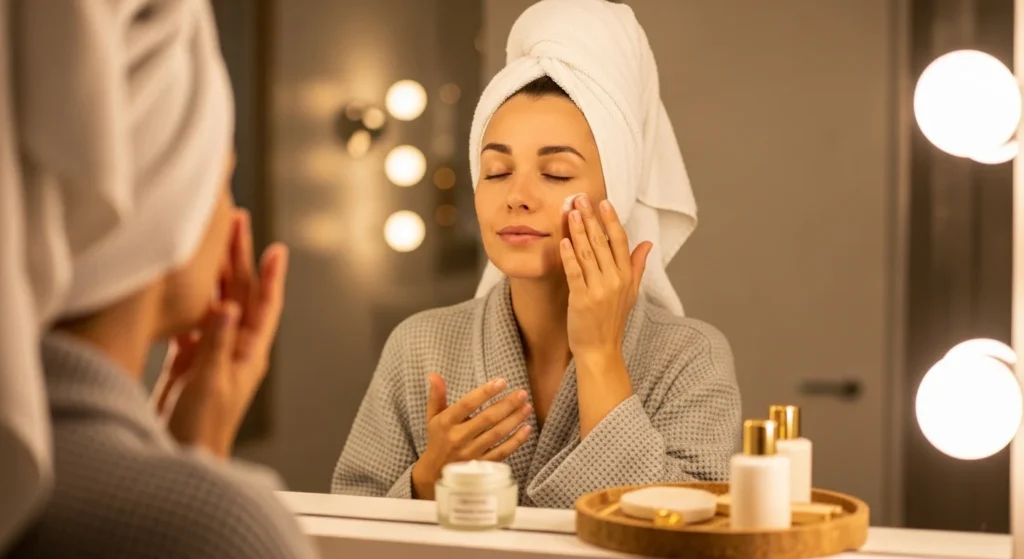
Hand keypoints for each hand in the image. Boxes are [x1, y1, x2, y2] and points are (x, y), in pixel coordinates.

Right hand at [152, 210, 288, 458]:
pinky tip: (181, 284)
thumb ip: (215, 345)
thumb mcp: (209, 384)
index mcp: (248, 354)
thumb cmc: (202, 430)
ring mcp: (213, 353)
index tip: (276, 247)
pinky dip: (189, 301)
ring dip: (214, 274)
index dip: (270, 276)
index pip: (263, 306)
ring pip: (216, 303)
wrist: (183, 459)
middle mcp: (235, 349)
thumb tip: (228, 307)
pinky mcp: (190, 362)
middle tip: (235, 222)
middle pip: (240, 295)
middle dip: (238, 259)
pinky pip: (193, 322)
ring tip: (208, 242)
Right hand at [410, 373, 531, 499]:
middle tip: (522, 394)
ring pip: (496, 434)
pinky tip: (527, 428)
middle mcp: (458, 438)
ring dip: (514, 420)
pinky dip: (516, 441)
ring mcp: (471, 453)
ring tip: (527, 407)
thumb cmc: (438, 439)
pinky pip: (502, 452)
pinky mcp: (481, 465)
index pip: (467, 404)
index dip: (485, 392)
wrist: (435, 473)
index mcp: (446, 423)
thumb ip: (437, 395)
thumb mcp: (433, 417)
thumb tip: (434, 374)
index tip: (501, 382)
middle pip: (487, 419)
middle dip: (507, 405)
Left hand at [560, 195, 651, 362]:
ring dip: (578, 230)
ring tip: (570, 211)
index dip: (611, 220)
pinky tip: (563, 241)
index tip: (603, 203)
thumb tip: (647, 243)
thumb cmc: (612, 320)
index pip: (620, 241)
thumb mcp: (630, 292)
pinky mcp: (581, 299)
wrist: (600, 349)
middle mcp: (615, 280)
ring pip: (587, 253)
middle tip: (580, 199)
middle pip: (602, 242)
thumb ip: (637, 265)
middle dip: (590, 218)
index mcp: (627, 276)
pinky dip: (569, 256)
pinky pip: (574, 272)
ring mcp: (598, 290)